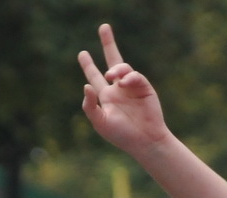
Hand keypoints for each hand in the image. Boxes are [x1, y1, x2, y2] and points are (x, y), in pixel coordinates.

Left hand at [79, 25, 170, 157]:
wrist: (145, 141)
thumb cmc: (121, 135)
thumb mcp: (100, 122)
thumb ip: (90, 106)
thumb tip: (86, 86)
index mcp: (106, 96)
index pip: (95, 76)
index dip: (88, 65)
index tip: (82, 53)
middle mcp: (118, 89)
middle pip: (113, 61)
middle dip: (108, 44)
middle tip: (104, 27)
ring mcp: (132, 87)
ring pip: (123, 68)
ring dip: (116, 69)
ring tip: (111, 76)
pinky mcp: (144, 88)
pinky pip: (135, 76)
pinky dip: (129, 77)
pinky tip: (124, 83)